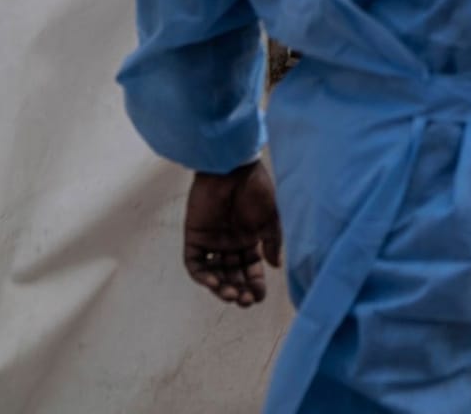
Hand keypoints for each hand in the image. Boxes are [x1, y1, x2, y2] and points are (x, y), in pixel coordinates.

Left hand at [183, 161, 281, 307]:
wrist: (234, 170)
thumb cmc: (257, 189)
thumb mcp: (271, 218)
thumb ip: (272, 242)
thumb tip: (275, 266)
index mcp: (250, 240)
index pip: (251, 270)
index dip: (254, 285)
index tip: (258, 297)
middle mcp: (230, 244)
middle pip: (232, 275)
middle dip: (238, 290)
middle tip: (244, 301)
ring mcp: (212, 242)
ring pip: (214, 273)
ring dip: (221, 287)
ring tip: (231, 295)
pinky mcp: (195, 237)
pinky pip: (196, 263)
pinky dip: (203, 275)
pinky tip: (214, 282)